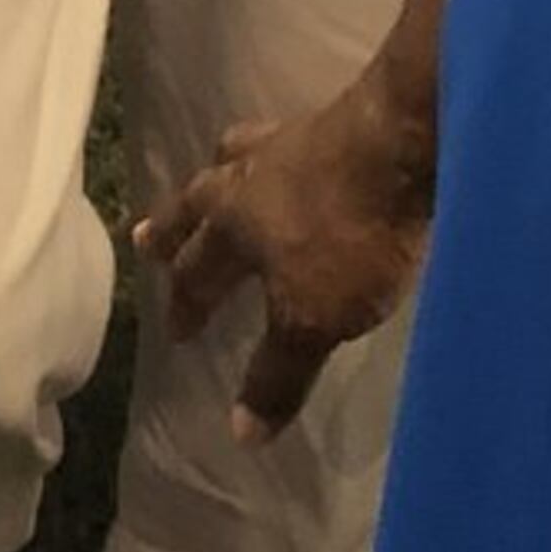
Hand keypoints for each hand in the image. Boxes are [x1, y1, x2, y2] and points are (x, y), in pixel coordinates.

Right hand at [132, 73, 435, 441]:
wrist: (406, 138)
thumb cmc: (351, 234)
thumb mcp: (314, 319)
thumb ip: (278, 373)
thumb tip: (240, 433)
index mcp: (232, 225)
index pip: (194, 273)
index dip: (184, 306)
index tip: (176, 333)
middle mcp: (246, 177)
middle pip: (196, 203)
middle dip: (172, 228)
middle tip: (144, 238)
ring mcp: (287, 140)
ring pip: (233, 158)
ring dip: (216, 178)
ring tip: (211, 182)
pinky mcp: (331, 118)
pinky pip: (282, 138)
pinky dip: (272, 154)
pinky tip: (290, 155)